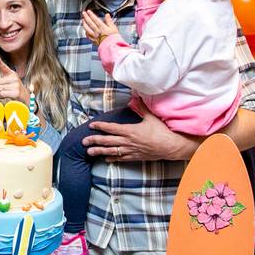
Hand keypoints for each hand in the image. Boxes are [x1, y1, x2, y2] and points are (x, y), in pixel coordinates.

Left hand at [0, 54, 29, 102]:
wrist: (25, 98)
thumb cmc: (13, 90)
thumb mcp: (4, 84)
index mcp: (11, 74)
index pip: (4, 67)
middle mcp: (14, 78)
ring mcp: (16, 85)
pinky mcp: (16, 93)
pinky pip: (2, 94)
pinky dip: (0, 96)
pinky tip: (2, 96)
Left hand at [82, 10, 118, 44]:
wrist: (112, 47)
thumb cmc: (114, 38)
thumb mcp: (114, 28)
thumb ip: (109, 21)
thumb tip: (107, 15)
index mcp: (102, 27)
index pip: (95, 19)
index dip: (91, 15)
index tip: (88, 11)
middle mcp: (97, 31)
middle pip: (90, 23)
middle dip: (86, 17)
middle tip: (83, 13)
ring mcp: (95, 36)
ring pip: (88, 29)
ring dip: (84, 24)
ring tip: (83, 20)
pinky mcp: (94, 41)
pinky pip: (88, 36)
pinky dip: (86, 33)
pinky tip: (85, 31)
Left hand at [83, 107, 197, 161]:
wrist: (170, 147)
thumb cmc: (161, 132)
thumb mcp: (151, 118)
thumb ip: (142, 107)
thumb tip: (137, 95)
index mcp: (130, 131)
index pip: (111, 128)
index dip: (100, 126)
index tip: (92, 125)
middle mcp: (128, 141)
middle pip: (108, 141)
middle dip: (95, 140)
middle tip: (84, 141)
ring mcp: (130, 150)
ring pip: (111, 151)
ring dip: (99, 151)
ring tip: (89, 152)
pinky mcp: (135, 157)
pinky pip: (121, 159)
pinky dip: (112, 158)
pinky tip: (105, 159)